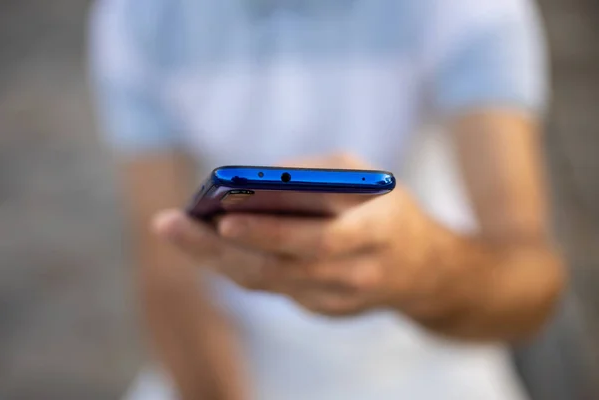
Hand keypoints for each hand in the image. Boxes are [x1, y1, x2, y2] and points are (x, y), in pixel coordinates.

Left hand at [153, 154, 484, 319]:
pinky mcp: (325, 311)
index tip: (222, 216)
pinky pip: (274, 287)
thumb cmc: (387, 207)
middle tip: (172, 225)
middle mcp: (358, 273)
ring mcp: (340, 300)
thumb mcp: (364, 175)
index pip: (318, 238)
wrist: (427, 271)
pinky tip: (210, 246)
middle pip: (280, 268)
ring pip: (268, 282)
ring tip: (178, 231)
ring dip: (218, 257)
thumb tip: (250, 181)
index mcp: (377, 231)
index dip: (269, 231)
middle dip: (220, 248)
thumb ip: (312, 175)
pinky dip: (239, 264)